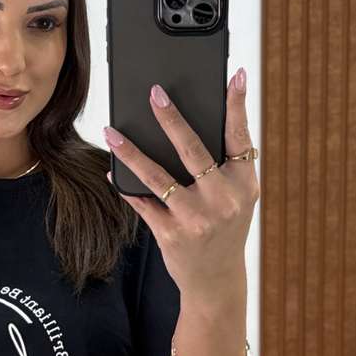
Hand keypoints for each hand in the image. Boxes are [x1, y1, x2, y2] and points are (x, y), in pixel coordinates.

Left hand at [104, 68, 258, 296]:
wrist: (215, 280)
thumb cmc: (225, 229)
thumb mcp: (239, 197)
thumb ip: (227, 164)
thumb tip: (205, 118)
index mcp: (244, 184)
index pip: (239, 137)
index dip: (237, 105)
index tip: (233, 76)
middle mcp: (223, 200)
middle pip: (193, 150)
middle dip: (172, 118)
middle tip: (154, 92)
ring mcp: (196, 218)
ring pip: (158, 176)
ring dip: (131, 151)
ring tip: (112, 132)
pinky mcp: (171, 234)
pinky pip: (143, 203)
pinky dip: (126, 186)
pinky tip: (113, 171)